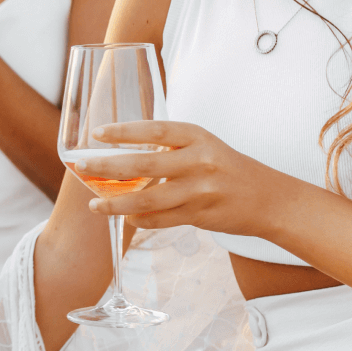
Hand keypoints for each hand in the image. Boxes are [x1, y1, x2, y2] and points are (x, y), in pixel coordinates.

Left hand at [77, 120, 280, 237]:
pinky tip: (126, 218)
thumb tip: (120, 154)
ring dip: (116, 203)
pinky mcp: (200, 214)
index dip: (124, 131)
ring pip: (148, 199)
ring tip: (94, 205)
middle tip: (82, 167)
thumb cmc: (228, 168)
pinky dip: (140, 220)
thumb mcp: (204, 146)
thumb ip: (170, 149)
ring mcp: (201, 190)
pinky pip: (161, 219)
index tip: (97, 133)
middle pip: (144, 165)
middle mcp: (200, 161)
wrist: (270, 199)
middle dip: (107, 167)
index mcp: (198, 137)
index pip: (156, 130)